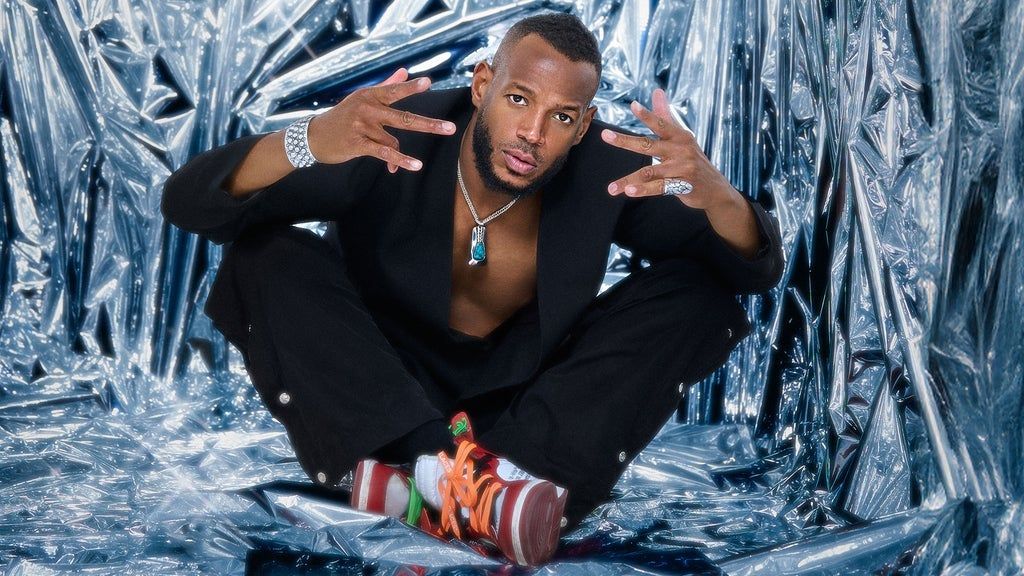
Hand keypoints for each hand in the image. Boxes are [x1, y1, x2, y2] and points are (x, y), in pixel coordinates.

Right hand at [306, 68, 456, 172]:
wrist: (314, 136)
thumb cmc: (342, 116)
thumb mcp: (361, 98)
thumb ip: (385, 85)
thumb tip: (404, 71)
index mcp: (370, 96)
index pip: (394, 90)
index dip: (410, 87)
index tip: (427, 82)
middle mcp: (367, 108)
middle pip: (403, 117)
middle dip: (429, 124)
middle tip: (450, 129)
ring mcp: (362, 126)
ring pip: (393, 139)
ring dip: (402, 155)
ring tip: (416, 164)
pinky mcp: (358, 143)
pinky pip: (384, 152)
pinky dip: (400, 159)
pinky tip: (414, 165)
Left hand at [600, 89, 736, 209]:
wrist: (715, 188)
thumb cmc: (693, 160)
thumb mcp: (682, 137)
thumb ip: (666, 116)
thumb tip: (657, 91)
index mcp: (679, 136)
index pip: (661, 123)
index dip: (647, 115)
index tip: (633, 105)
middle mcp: (681, 150)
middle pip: (648, 144)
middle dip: (625, 140)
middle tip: (605, 135)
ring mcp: (681, 168)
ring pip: (649, 172)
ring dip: (628, 180)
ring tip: (611, 188)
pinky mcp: (682, 186)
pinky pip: (658, 188)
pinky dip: (643, 190)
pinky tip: (629, 191)